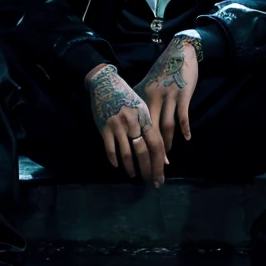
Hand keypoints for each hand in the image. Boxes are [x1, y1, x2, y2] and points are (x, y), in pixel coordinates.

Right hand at [84, 63, 162, 183]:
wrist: (105, 84)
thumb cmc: (127, 97)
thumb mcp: (141, 107)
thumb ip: (149, 126)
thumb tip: (161, 151)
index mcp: (145, 116)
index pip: (156, 143)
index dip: (159, 162)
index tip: (161, 176)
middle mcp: (134, 122)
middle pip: (144, 151)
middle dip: (149, 170)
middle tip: (151, 182)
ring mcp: (118, 125)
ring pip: (127, 153)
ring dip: (132, 168)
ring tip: (134, 176)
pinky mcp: (104, 128)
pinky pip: (111, 148)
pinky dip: (115, 159)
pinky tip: (118, 167)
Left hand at [134, 33, 200, 160]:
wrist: (179, 51)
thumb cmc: (163, 70)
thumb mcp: (146, 84)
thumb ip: (140, 101)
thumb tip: (133, 122)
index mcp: (142, 98)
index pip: (138, 127)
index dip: (138, 146)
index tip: (138, 161)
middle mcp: (153, 99)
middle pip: (150, 132)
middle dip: (152, 152)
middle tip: (153, 168)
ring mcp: (169, 96)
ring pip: (166, 126)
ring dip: (167, 144)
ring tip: (167, 159)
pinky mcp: (183, 94)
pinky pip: (183, 115)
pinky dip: (184, 129)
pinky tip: (186, 139)